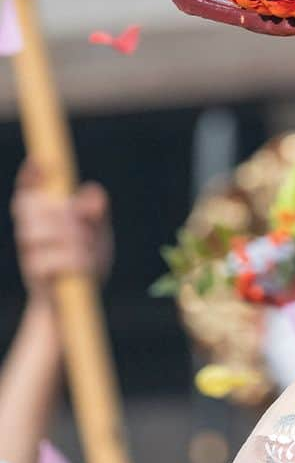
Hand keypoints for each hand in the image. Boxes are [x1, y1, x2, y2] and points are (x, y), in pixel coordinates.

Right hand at [11, 159, 112, 305]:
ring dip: (72, 240)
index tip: (42, 161)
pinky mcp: (34, 272)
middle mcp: (30, 230)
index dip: (31, 176)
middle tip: (84, 229)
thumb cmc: (87, 260)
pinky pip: (50, 259)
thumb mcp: (98, 233)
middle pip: (34, 207)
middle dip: (64, 215)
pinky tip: (83, 266)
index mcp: (44, 217)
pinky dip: (73, 262)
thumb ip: (95, 212)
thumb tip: (93, 190)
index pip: (28, 191)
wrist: (77, 301)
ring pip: (40, 232)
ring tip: (86, 250)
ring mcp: (29, 251)